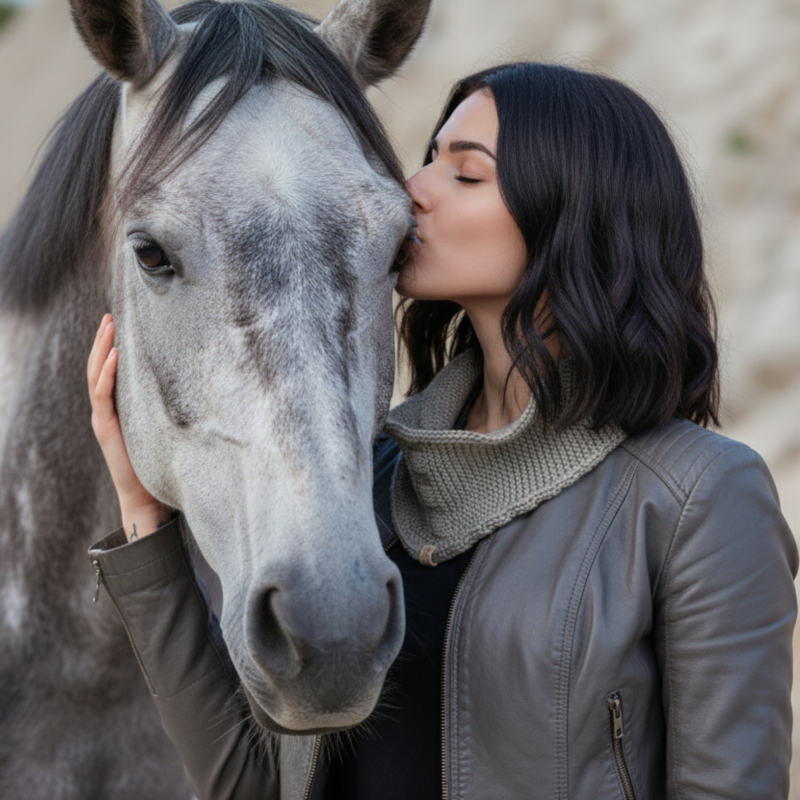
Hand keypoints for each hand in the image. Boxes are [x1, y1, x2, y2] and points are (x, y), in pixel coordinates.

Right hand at [88, 314, 170, 540]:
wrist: (149, 496)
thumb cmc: (164, 462)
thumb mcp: (166, 426)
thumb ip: (170, 407)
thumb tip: (199, 384)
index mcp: (119, 408)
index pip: (109, 371)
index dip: (111, 347)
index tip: (118, 322)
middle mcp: (107, 411)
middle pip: (98, 368)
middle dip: (103, 341)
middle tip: (109, 315)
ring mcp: (103, 419)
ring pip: (95, 377)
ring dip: (102, 350)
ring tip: (109, 327)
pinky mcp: (106, 429)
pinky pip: (103, 396)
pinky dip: (108, 374)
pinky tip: (116, 356)